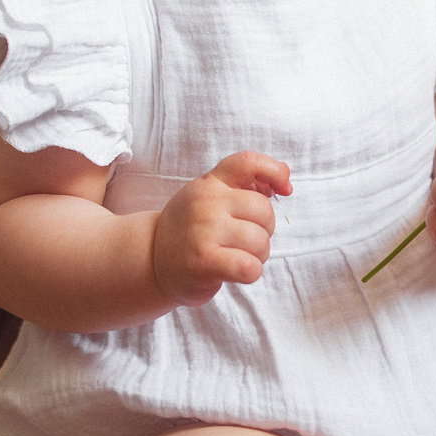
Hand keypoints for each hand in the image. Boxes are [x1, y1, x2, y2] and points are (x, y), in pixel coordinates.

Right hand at [152, 150, 290, 304]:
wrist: (150, 260)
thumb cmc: (191, 228)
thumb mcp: (212, 196)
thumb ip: (247, 183)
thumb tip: (285, 173)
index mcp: (210, 182)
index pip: (248, 162)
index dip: (275, 172)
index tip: (284, 190)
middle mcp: (206, 202)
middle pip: (264, 211)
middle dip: (264, 230)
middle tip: (243, 240)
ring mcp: (203, 231)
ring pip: (260, 242)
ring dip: (258, 255)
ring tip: (237, 256)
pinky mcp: (203, 262)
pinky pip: (249, 267)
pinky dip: (250, 272)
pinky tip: (236, 271)